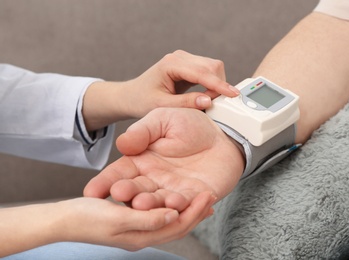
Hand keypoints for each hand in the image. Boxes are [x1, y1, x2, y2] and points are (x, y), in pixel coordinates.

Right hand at [55, 193, 214, 250]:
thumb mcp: (116, 218)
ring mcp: (138, 228)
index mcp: (139, 235)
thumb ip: (146, 219)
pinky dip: (174, 207)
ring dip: (187, 210)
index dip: (192, 214)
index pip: (173, 227)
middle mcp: (142, 234)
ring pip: (169, 221)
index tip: (206, 198)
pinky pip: (158, 215)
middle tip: (211, 198)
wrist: (60, 220)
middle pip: (175, 226)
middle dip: (194, 212)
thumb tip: (172, 217)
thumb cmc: (84, 217)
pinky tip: (180, 199)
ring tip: (204, 199)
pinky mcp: (132, 219)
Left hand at [82, 50, 238, 130]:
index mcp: (171, 64)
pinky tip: (207, 96)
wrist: (132, 96)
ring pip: (213, 67)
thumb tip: (209, 100)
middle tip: (214, 105)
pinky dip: (212, 83)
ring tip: (208, 102)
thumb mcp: (162, 106)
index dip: (219, 85)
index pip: (202, 72)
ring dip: (216, 84)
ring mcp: (185, 60)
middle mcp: (179, 57)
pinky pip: (208, 71)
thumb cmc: (142, 101)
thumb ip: (186, 103)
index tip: (232, 94)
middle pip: (212, 66)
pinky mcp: (188, 66)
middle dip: (219, 85)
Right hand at [84, 108, 244, 211]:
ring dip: (150, 204)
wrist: (223, 132)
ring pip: (158, 202)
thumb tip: (121, 145)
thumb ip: (142, 131)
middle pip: (136, 191)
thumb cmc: (191, 124)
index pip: (119, 174)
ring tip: (143, 203)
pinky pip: (184, 205)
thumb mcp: (163, 119)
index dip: (105, 182)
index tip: (92, 192)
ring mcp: (172, 190)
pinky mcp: (193, 197)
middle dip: (127, 194)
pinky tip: (175, 203)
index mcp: (141, 161)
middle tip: (119, 193)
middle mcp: (153, 179)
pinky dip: (180, 206)